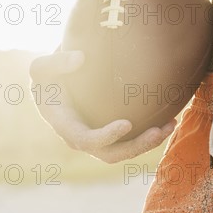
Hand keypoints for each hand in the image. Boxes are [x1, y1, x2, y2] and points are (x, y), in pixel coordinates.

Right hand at [29, 49, 175, 162]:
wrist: (55, 87)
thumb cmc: (49, 76)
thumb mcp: (42, 67)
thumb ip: (55, 62)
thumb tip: (80, 59)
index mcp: (65, 126)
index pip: (85, 140)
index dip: (105, 137)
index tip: (127, 124)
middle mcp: (82, 139)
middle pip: (111, 154)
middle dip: (137, 146)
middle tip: (159, 131)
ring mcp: (98, 140)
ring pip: (125, 151)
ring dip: (149, 142)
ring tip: (171, 125)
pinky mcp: (111, 135)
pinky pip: (131, 141)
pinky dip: (150, 134)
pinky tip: (169, 119)